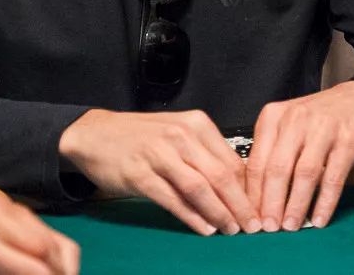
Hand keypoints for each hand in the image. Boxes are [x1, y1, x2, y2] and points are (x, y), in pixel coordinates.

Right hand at [59, 108, 259, 235]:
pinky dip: (191, 216)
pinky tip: (204, 228)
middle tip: (252, 226)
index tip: (259, 209)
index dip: (249, 190)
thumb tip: (237, 187)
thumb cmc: (139, 137)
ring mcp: (159, 154)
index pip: (232, 160)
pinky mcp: (140, 173)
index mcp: (195, 124)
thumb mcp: (177, 134)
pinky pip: (172, 199)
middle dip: (241, 205)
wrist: (94, 133)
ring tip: (231, 230)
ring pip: (199, 187)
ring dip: (219, 213)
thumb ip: (205, 155)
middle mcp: (179, 135)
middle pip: (220, 175)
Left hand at [246, 81, 353, 231]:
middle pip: (277, 169)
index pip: (256, 161)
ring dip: (296, 205)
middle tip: (268, 228)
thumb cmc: (318, 118)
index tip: (250, 217)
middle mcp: (295, 120)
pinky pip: (333, 178)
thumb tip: (256, 196)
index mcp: (273, 117)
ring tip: (291, 226)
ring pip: (304, 174)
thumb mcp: (288, 125)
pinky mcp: (347, 142)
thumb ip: (272, 153)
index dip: (253, 194)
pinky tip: (319, 219)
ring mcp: (323, 130)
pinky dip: (325, 202)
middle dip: (271, 203)